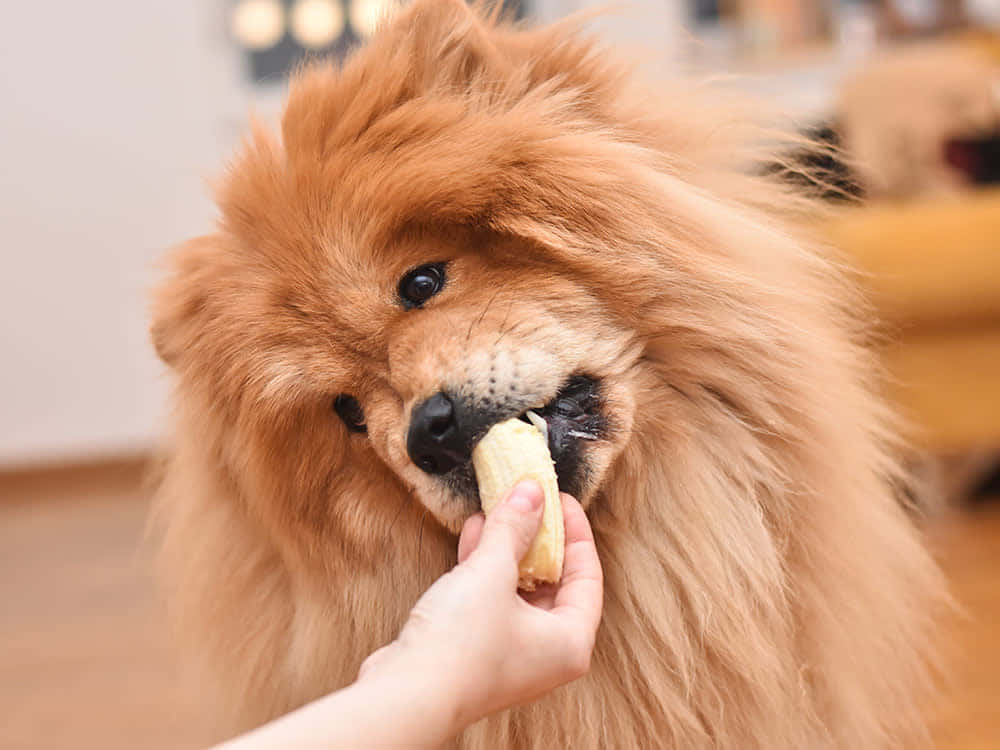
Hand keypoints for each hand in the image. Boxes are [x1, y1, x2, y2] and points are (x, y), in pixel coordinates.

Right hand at [360, 481, 602, 736]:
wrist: (407, 693)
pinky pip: (493, 599)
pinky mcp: (480, 650)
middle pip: (555, 580)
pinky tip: (473, 534)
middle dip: (537, 536)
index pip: (588, 574)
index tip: (559, 499)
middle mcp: (548, 653)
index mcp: (571, 641)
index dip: (575, 531)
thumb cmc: (462, 645)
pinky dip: (486, 567)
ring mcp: (512, 654)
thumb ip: (514, 527)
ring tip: (498, 508)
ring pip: (520, 588)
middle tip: (529, 501)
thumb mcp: (493, 571)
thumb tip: (532, 492)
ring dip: (507, 547)